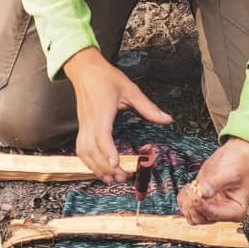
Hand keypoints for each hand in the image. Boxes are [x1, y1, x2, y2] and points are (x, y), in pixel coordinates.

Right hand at [63, 46, 170, 182]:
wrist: (84, 69)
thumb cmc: (106, 78)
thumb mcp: (130, 89)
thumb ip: (148, 107)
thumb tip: (167, 119)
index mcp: (101, 112)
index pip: (102, 135)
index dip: (107, 151)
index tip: (116, 164)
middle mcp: (89, 122)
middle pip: (92, 150)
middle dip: (105, 167)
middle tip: (121, 178)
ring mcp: (83, 125)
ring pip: (84, 152)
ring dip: (95, 167)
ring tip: (110, 179)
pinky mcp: (82, 126)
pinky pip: (81, 148)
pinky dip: (88, 161)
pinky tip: (98, 168)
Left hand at [178, 137, 248, 224]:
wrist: (236, 154)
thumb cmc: (240, 164)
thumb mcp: (231, 173)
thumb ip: (216, 184)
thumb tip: (202, 192)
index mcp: (235, 210)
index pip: (214, 215)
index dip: (202, 207)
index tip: (195, 196)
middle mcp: (222, 211)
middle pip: (200, 219)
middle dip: (192, 205)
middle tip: (192, 189)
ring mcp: (210, 206)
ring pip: (191, 215)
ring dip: (186, 203)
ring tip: (190, 186)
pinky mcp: (201, 199)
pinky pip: (187, 207)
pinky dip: (183, 198)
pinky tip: (188, 186)